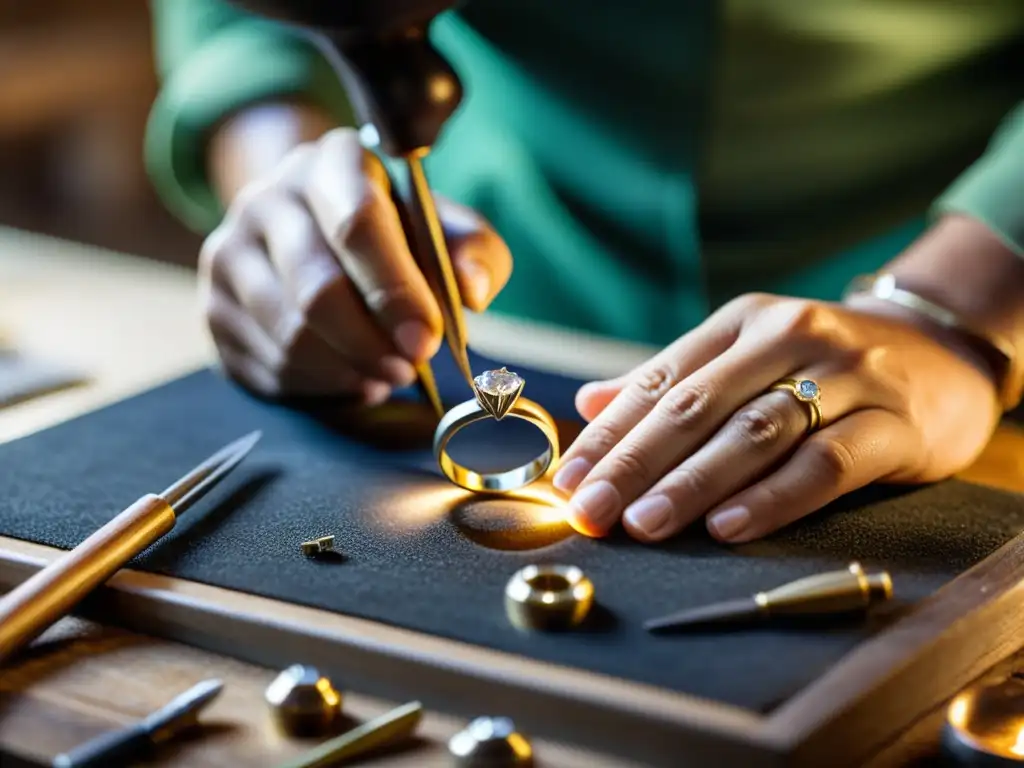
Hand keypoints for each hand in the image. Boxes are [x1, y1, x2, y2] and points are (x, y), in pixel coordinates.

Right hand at [199, 127, 510, 400]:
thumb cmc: (391, 233)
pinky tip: (349, 373)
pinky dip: (321, 385)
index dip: (395, 290)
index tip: (426, 340)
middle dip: (372, 344)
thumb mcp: (441, 227)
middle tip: (409, 368)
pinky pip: (270, 365)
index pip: (357, 223)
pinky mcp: (212, 307)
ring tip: (385, 371)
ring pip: (290, 336)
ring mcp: (228, 252)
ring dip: (349, 369)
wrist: (306, 227)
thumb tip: (473, 292)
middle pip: (317, 289)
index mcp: (330, 163)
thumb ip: (472, 252)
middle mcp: (266, 198)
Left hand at [552, 293, 1001, 543]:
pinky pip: (824, 463)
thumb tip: (589, 403)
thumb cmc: (824, 365)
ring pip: (752, 433)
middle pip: (695, 407)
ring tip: (643, 524)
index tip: (567, 481)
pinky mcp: (890, 421)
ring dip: (691, 483)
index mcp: (741, 324)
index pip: (659, 381)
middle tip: (591, 512)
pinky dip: (772, 497)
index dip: (609, 435)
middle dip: (634, 464)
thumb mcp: (747, 356)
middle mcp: (786, 337)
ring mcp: (842, 376)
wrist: (942, 352)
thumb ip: (672, 381)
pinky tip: (727, 526)